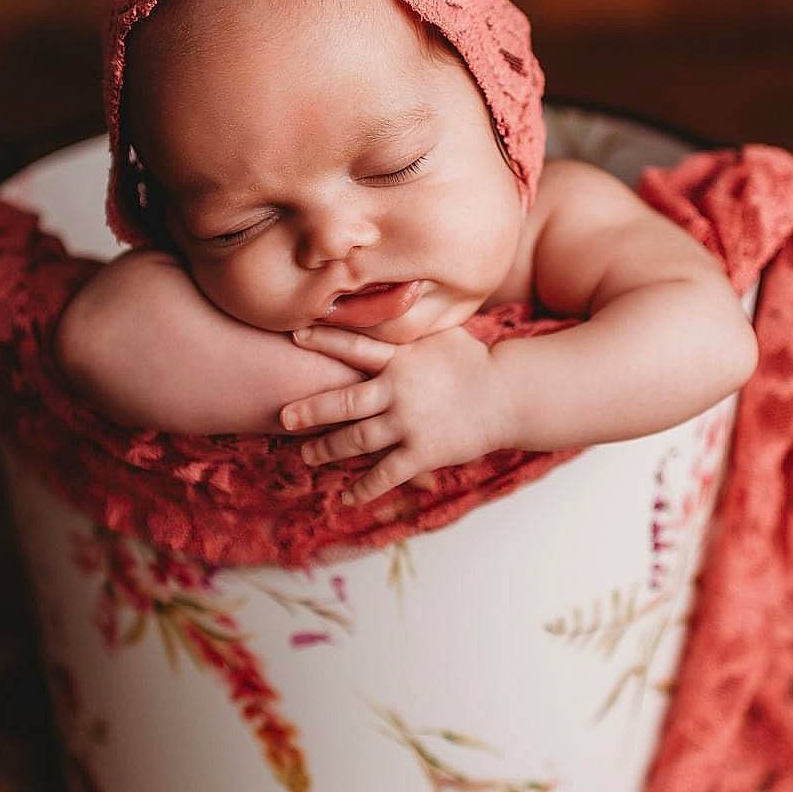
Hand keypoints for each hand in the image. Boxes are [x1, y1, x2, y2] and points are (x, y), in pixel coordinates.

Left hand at [278, 323, 514, 505]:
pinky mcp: (423, 451)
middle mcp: (399, 390)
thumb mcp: (441, 332)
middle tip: (284, 418)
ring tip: (306, 457)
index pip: (355, 346)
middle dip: (311, 410)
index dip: (324, 340)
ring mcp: (409, 423)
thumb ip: (410, 324)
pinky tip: (345, 497)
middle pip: (344, 402)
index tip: (294, 335)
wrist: (509, 395)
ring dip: (328, 450)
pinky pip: (386, 474)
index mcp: (401, 358)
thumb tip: (392, 294)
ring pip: (358, 440)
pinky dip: (363, 487)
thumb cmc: (474, 361)